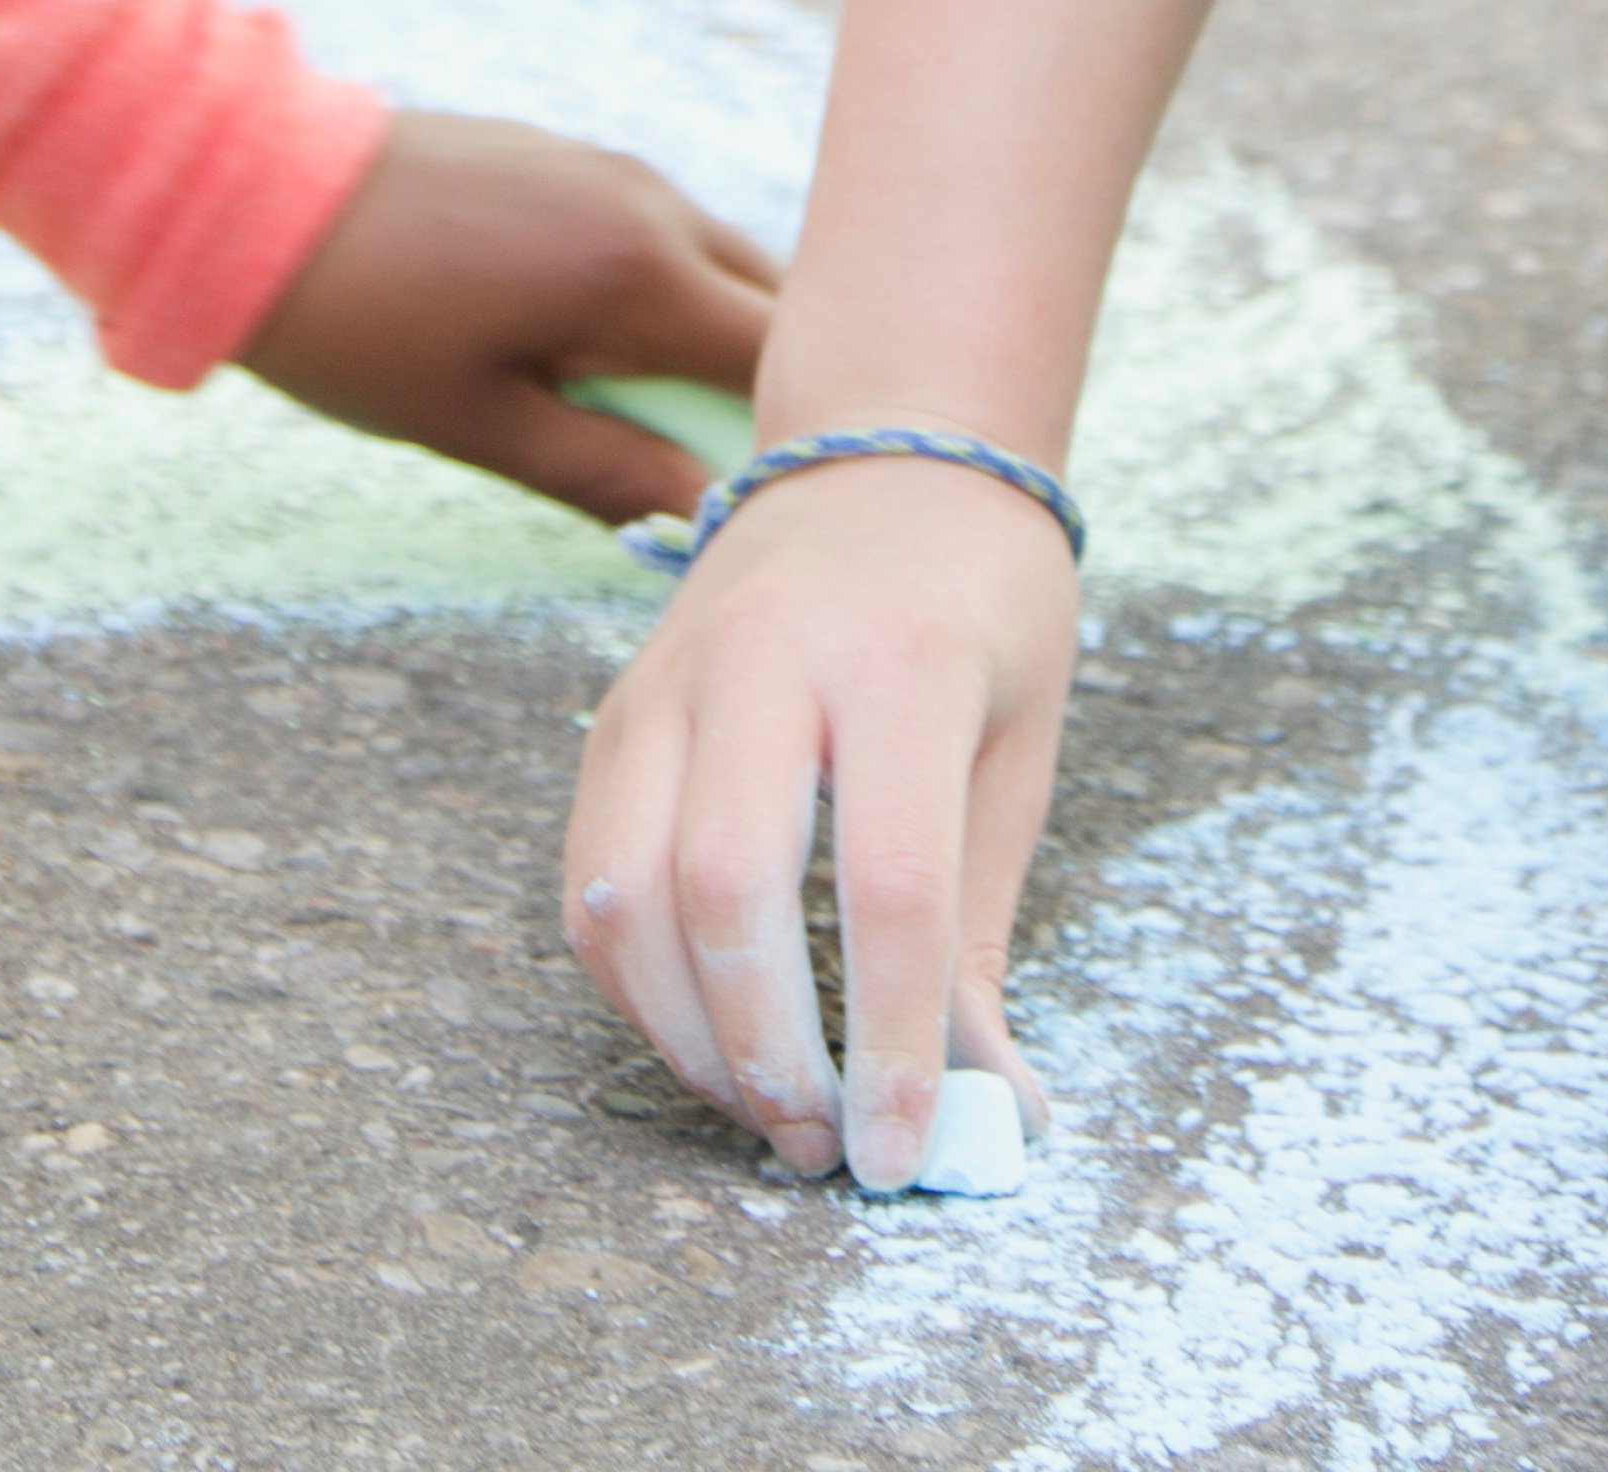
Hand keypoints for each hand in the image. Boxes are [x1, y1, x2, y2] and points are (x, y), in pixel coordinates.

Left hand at [239, 110, 779, 519]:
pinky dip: (664, 293)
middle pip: (771, 303)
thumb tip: (701, 512)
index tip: (768, 492)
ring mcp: (610, 167)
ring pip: (717, 263)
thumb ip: (607, 472)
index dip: (793, 430)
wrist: (244, 191)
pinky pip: (661, 231)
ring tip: (651, 411)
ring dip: (711, 337)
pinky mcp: (569, 157)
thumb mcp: (478, 425)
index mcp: (638, 270)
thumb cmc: (356, 326)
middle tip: (716, 460)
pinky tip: (599, 346)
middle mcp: (648, 200)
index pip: (780, 357)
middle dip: (763, 383)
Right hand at [563, 453, 1069, 1185]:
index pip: (888, 886)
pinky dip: (632, 982)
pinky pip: (590, 874)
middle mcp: (765, 662)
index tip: (902, 1155)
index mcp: (900, 666)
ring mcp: (669, 681)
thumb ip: (979, 936)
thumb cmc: (980, 610)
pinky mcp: (615, 714)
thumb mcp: (1017, 754)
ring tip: (764, 1109)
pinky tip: (701, 1034)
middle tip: (822, 1148)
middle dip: (767, 1052)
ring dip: (685, 1034)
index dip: (892, 1041)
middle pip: (726, 890)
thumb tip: (986, 1111)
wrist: (888, 452)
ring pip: (626, 891)